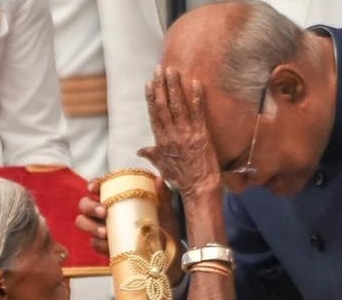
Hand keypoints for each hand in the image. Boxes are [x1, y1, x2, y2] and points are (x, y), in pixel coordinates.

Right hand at [76, 176, 184, 283]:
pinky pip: (94, 243)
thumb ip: (163, 195)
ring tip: (105, 232)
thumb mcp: (166, 211)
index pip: (99, 187)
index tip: (95, 188)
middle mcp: (106, 212)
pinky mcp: (105, 246)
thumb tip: (159, 179)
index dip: (93, 185)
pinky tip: (108, 245)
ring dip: (91, 225)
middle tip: (104, 212)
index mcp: (118, 198)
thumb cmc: (164, 228)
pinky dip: (98, 243)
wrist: (168, 254)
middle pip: (85, 204)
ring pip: (83, 222)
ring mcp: (103, 229)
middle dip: (90, 207)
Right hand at [137, 66, 220, 198]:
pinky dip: (196, 97)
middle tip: (159, 69)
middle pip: (163, 106)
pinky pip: (198, 113)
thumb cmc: (182, 179)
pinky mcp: (201, 136)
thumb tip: (140, 150)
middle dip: (161, 86)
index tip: (149, 83)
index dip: (151, 98)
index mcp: (161, 141)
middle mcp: (171, 135)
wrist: (199, 189)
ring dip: (174, 87)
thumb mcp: (163, 167)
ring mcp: (186, 134)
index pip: (154, 115)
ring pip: (178, 106)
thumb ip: (152, 155)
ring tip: (172, 70)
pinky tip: (195, 83)